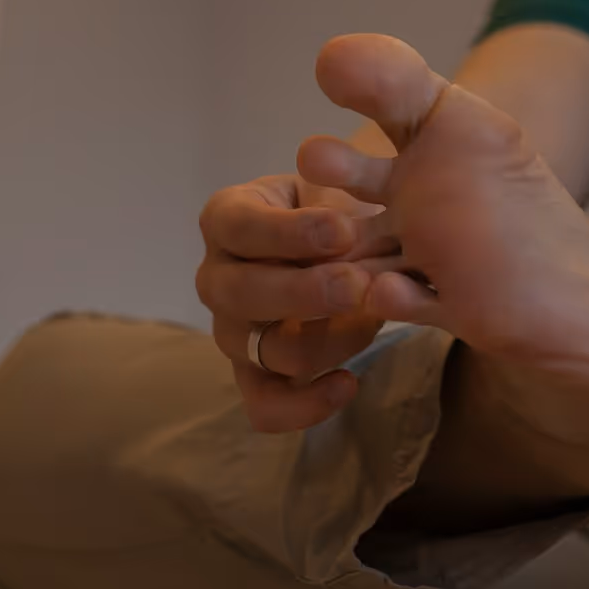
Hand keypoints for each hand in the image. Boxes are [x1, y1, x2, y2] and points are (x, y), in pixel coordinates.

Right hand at [194, 171, 394, 432]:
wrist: (351, 239)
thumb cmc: (335, 205)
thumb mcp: (337, 183)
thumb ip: (340, 191)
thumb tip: (349, 228)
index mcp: (228, 217)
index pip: (241, 227)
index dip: (290, 233)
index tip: (343, 231)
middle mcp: (217, 275)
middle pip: (242, 294)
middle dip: (304, 292)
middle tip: (358, 285)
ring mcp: (232, 330)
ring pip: (263, 350)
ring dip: (324, 340)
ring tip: (371, 319)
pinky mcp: (254, 373)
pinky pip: (264, 404)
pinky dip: (303, 405)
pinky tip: (347, 383)